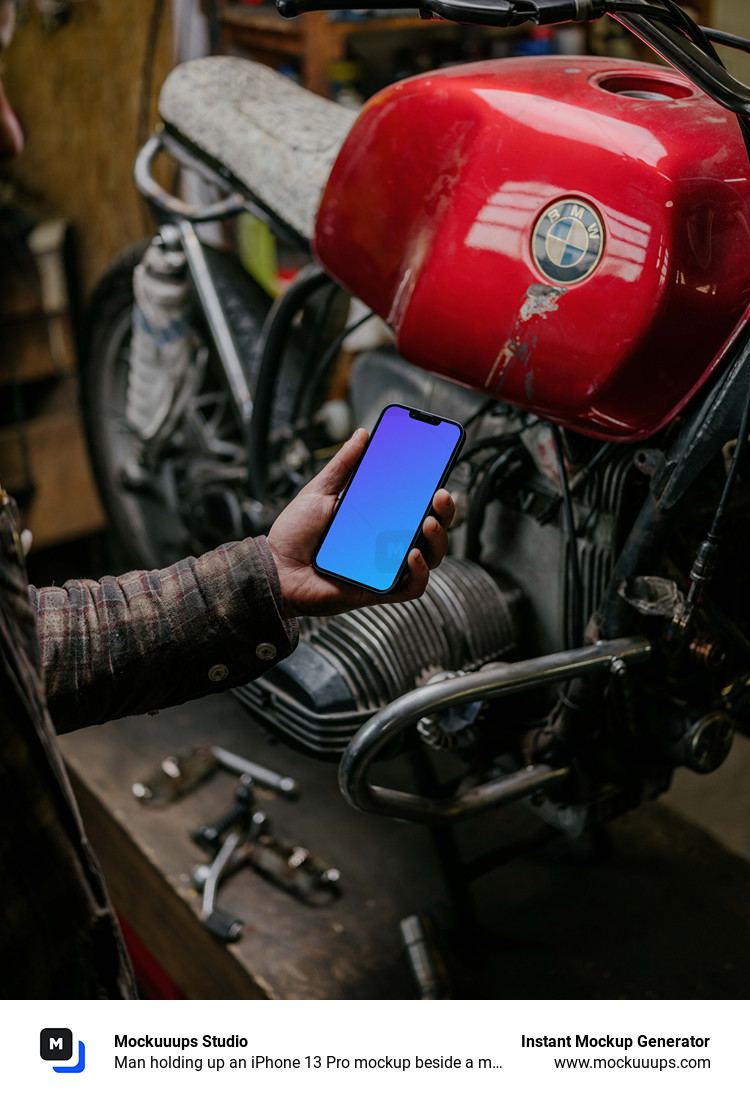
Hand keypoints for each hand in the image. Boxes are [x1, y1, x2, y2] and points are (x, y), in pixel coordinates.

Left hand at [267, 428, 454, 617]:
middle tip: (440, 496)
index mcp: (379, 518)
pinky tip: (411, 555)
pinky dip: (420, 572)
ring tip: (427, 523)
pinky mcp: (380, 590)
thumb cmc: (295, 535)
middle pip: (433, 530)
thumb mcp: (320, 491)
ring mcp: (386, 566)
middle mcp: (388, 543)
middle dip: (445, 512)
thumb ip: (343, 464)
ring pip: (431, 557)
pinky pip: (413, 586)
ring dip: (437, 539)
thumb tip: (363, 435)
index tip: (439, 471)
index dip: (434, 491)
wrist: (275, 568)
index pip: (417, 504)